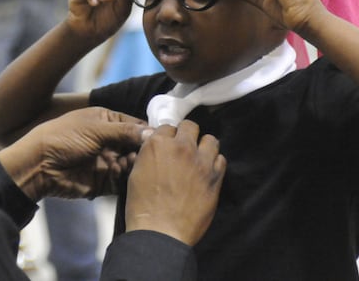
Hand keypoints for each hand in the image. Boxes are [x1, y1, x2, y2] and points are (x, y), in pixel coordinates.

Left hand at [0, 107, 150, 200]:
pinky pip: (123, 181)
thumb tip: (152, 132)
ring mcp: (108, 161)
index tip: (165, 137)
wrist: (39, 166)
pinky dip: (129, 179)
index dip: (149, 131)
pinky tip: (132, 176)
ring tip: (139, 164)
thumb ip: (125, 132)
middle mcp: (110, 140)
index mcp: (107, 121)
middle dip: (146, 150)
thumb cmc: (63, 138)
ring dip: (138, 165)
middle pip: (137, 145)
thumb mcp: (95, 129)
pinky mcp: (105, 181)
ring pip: (133, 164)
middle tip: (154, 154)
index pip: (135, 125)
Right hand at [125, 121, 225, 245]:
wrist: (161, 231)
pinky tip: (207, 172)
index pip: (167, 127)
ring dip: (203, 147)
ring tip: (198, 159)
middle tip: (183, 149)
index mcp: (158, 144)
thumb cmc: (142, 205)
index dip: (167, 137)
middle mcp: (181, 147)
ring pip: (210, 139)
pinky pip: (221, 159)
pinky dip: (214, 163)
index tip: (168, 146)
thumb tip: (156, 147)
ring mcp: (201, 161)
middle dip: (186, 135)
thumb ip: (149, 154)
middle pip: (190, 127)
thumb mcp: (137, 172)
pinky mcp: (216, 176)